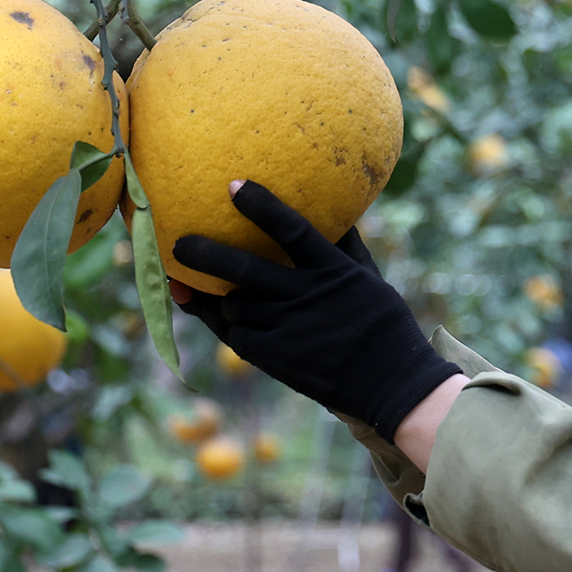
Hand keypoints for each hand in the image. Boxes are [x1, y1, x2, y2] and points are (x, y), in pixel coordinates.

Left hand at [171, 181, 460, 440]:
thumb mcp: (371, 279)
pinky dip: (227, 325)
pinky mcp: (276, 359)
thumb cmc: (383, 326)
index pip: (293, 230)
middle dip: (206, 254)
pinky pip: (236, 337)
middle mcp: (306, 297)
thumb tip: (340, 208)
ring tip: (201, 288)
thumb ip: (348, 246)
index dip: (262, 207)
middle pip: (244, 269)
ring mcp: (289, 329)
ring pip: (235, 306)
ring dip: (220, 297)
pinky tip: (216, 316)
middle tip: (179, 244)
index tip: (234, 186)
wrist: (393, 385)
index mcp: (333, 271)